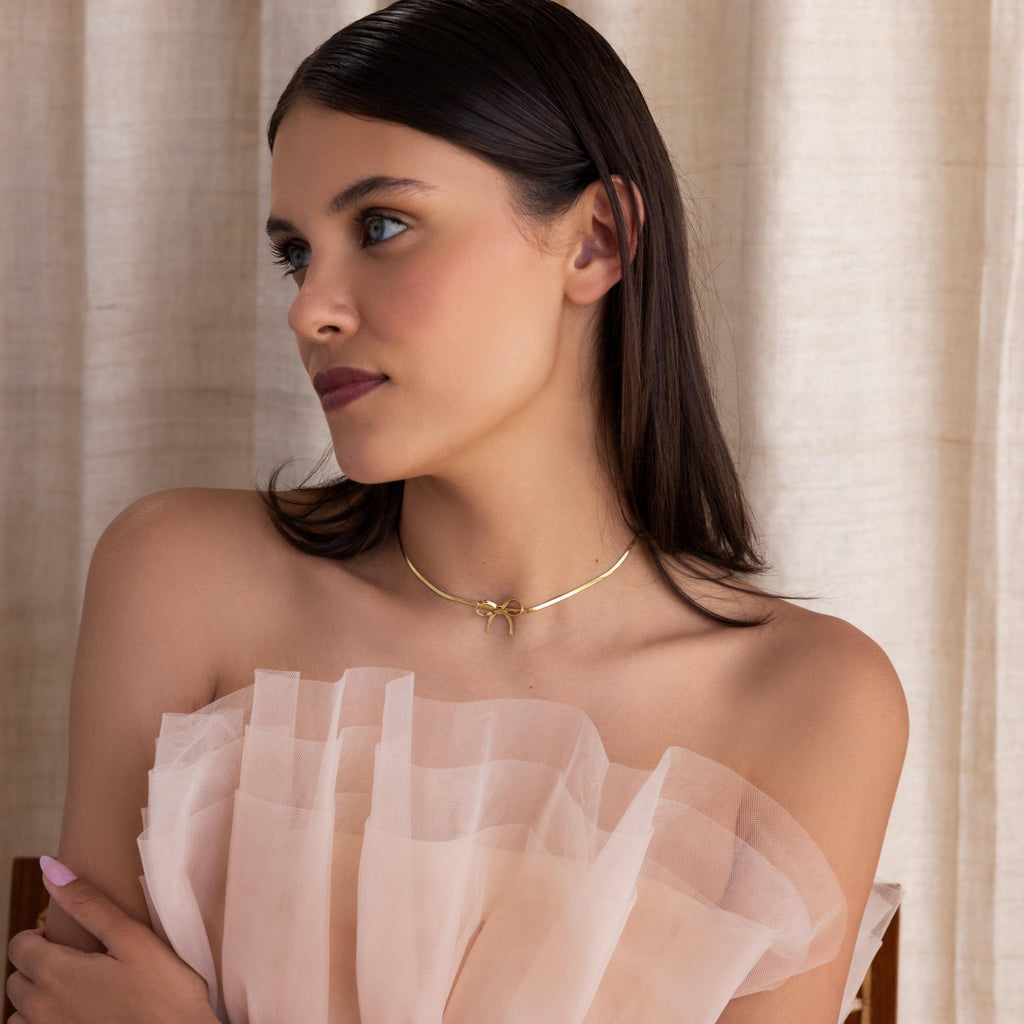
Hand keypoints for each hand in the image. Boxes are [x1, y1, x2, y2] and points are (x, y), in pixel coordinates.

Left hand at [6, 857, 217, 1023]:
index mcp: (57, 973)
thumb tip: (49, 867)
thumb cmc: (165, 993)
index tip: (68, 938)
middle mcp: (42, 1010)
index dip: (39, 936)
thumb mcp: (133, 939)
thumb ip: (88, 904)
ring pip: (18, 1017)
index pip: (18, 946)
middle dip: (38, 967)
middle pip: (16, 981)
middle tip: (78, 963)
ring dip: (37, 1003)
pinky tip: (80, 1018)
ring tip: (76, 995)